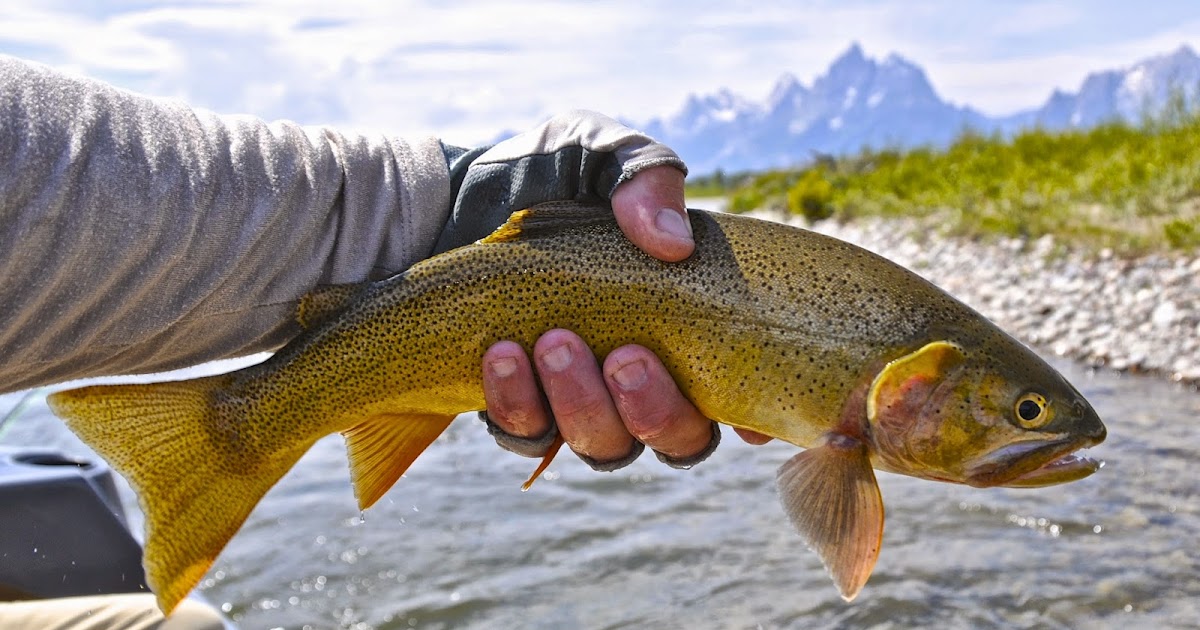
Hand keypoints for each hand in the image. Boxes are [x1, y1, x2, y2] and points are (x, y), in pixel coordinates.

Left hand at [481, 165, 770, 470]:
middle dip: (656, 408)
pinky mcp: (522, 410)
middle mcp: (646, 378)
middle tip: (624, 356)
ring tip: (555, 343)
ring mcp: (584, 401)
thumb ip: (643, 175)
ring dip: (585, 403)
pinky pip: (528, 435)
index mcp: (689, 323)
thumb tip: (673, 245)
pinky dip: (519, 402)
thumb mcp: (596, 151)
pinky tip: (503, 355)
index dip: (759, 417)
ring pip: (607, 445)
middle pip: (681, 438)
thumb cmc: (545, 174)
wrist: (450, 197)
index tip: (749, 416)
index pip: (745, 393)